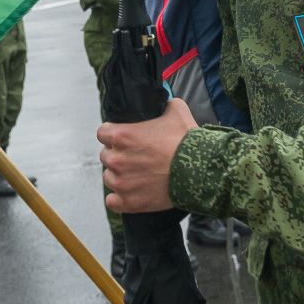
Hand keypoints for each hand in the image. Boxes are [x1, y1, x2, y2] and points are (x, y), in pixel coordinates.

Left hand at [98, 98, 198, 212]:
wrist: (200, 171)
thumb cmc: (187, 140)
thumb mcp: (176, 110)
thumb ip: (162, 104)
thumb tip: (162, 102)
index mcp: (122, 136)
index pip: (103, 133)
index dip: (114, 134)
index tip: (125, 138)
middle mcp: (117, 159)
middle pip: (106, 156)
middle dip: (119, 155)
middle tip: (137, 157)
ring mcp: (121, 182)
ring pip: (109, 178)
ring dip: (120, 176)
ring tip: (138, 175)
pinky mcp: (129, 202)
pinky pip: (112, 201)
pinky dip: (119, 198)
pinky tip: (132, 192)